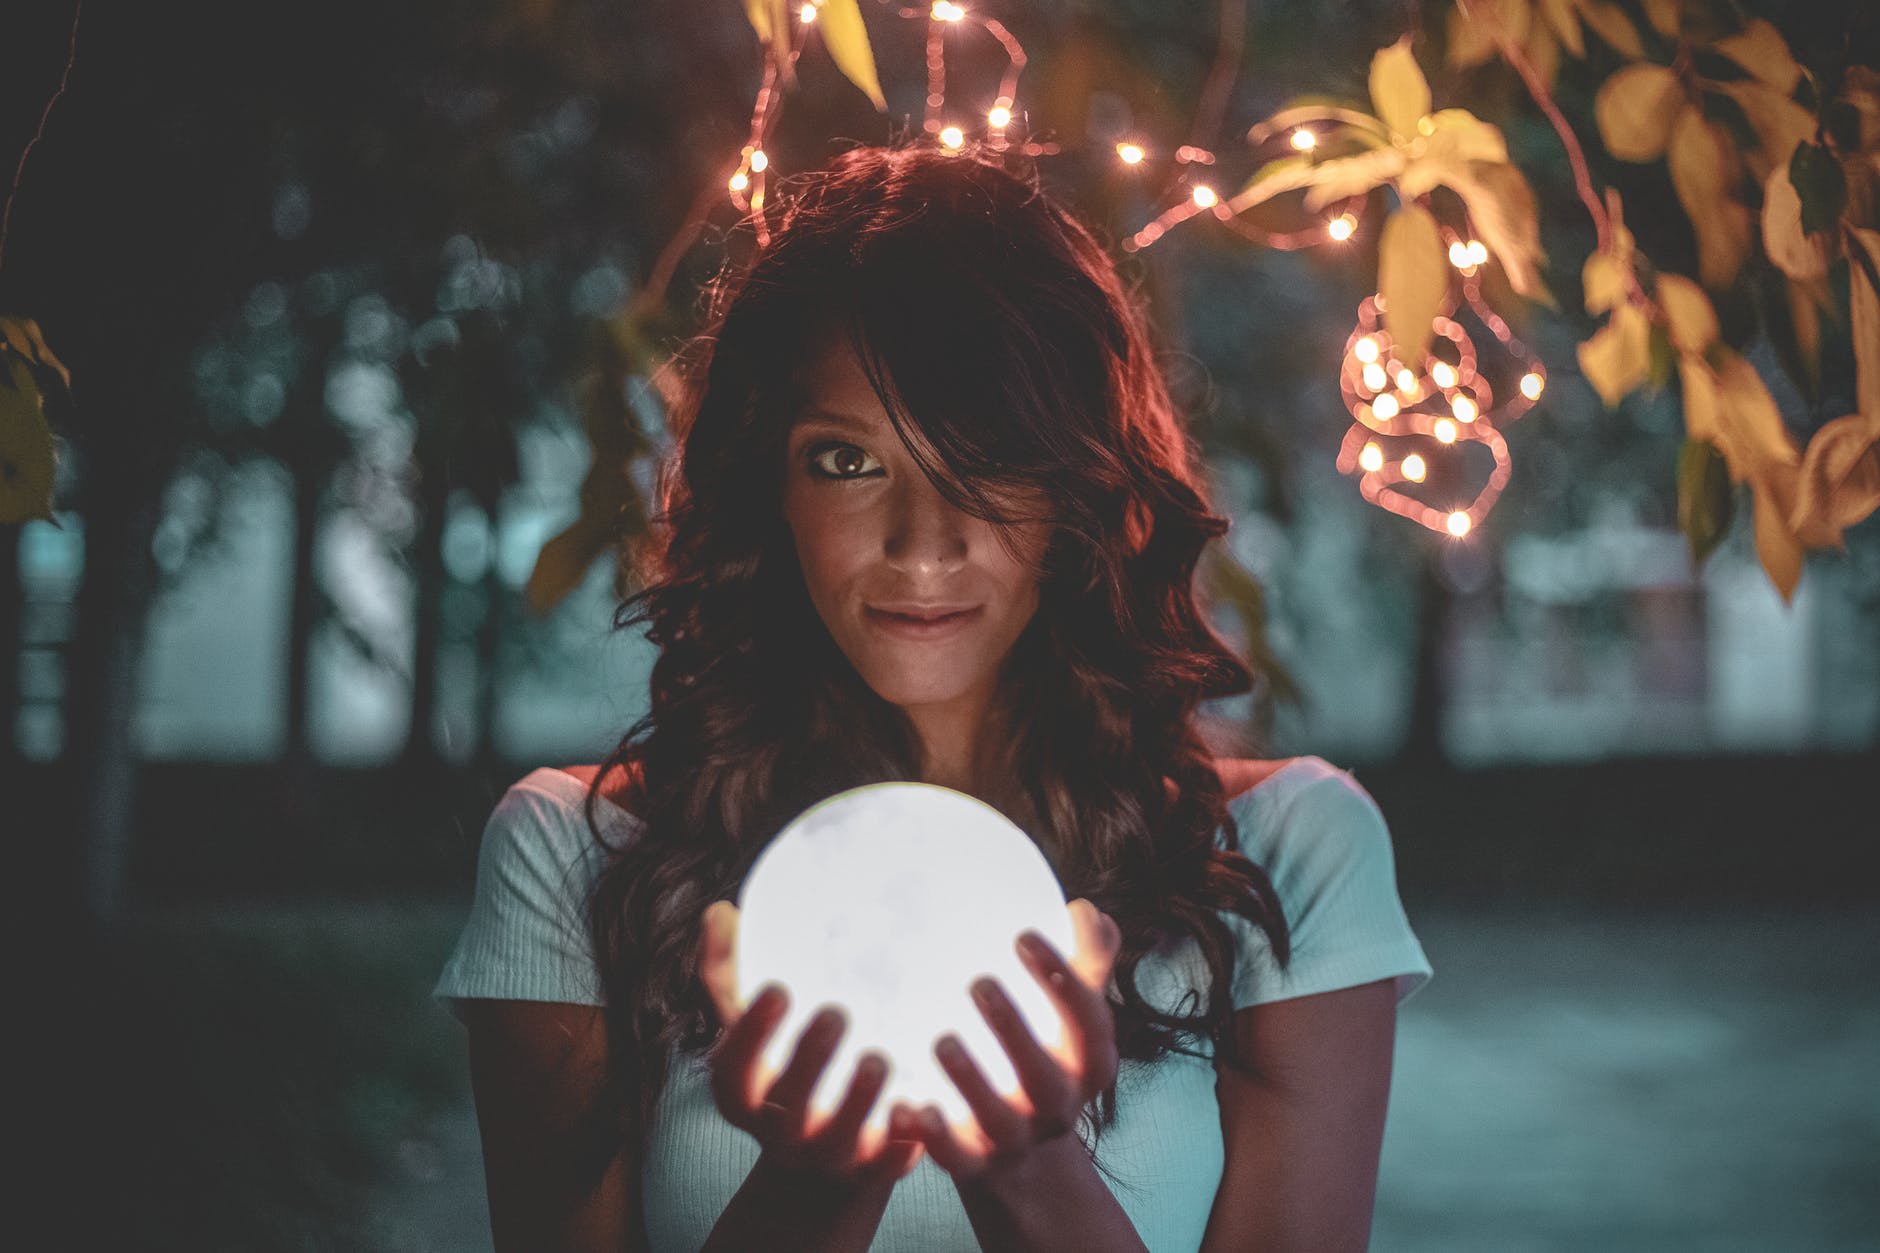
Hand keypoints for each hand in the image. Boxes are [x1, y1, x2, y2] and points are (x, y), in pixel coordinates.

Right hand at [699, 901, 926, 1187]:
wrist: (824, 1161)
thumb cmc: (788, 1069)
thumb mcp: (756, 1028)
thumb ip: (731, 974)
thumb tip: (720, 912)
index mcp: (745, 1094)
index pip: (732, 1070)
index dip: (750, 1033)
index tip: (778, 987)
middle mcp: (780, 1131)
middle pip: (787, 1106)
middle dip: (808, 1061)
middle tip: (836, 1012)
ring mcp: (828, 1157)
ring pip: (839, 1141)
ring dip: (858, 1103)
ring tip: (878, 1058)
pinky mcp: (873, 1171)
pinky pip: (887, 1167)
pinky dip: (902, 1145)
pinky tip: (918, 1111)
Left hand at [909, 898, 1122, 1182]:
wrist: (1028, 1161)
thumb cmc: (1046, 1062)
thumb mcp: (1073, 1022)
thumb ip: (1085, 966)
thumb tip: (1086, 911)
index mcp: (1089, 1064)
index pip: (1086, 1022)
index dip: (1061, 981)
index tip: (1022, 935)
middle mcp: (1058, 1105)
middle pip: (1043, 1074)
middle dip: (1014, 1029)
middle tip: (979, 981)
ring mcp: (1017, 1139)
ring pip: (997, 1118)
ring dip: (971, 1081)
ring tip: (941, 1040)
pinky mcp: (976, 1166)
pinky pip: (956, 1158)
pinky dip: (934, 1138)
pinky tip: (907, 1108)